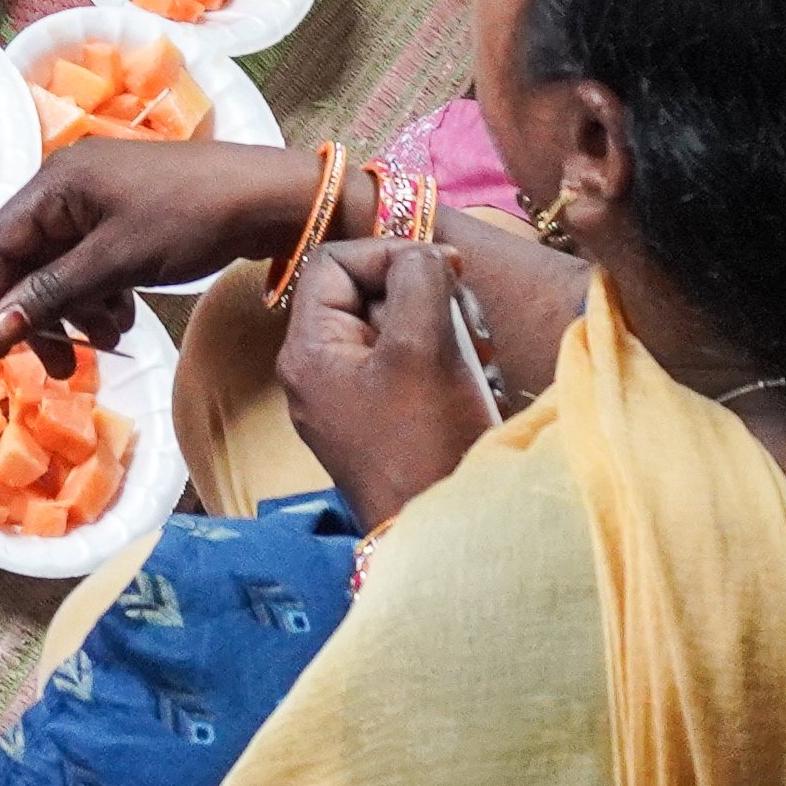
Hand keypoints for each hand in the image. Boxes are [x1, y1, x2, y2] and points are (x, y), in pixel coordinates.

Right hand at [0, 139, 315, 355]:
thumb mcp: (117, 261)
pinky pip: (92, 262)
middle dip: (40, 314)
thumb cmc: (190, 219)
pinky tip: (125, 321)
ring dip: (76, 310)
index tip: (3, 352)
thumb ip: (52, 292)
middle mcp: (68, 185)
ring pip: (61, 266)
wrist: (270, 198)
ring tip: (109, 341)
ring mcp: (99, 199)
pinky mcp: (126, 216)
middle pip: (27, 259)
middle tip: (62, 366)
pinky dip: (100, 294)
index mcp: (56, 182)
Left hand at [271, 241, 497, 530]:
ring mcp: (350, 397)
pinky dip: (445, 360)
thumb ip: (418, 279)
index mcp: (308, 349)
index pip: (335, 262)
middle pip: (369, 292)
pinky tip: (475, 380)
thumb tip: (422, 253)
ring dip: (444, 327)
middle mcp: (319, 370)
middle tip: (468, 319)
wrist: (442, 533)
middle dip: (425, 294)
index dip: (391, 253)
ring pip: (397, 325)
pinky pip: (410, 363)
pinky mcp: (382, 418)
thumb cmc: (425, 441)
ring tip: (477, 356)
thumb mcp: (422, 345)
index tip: (446, 268)